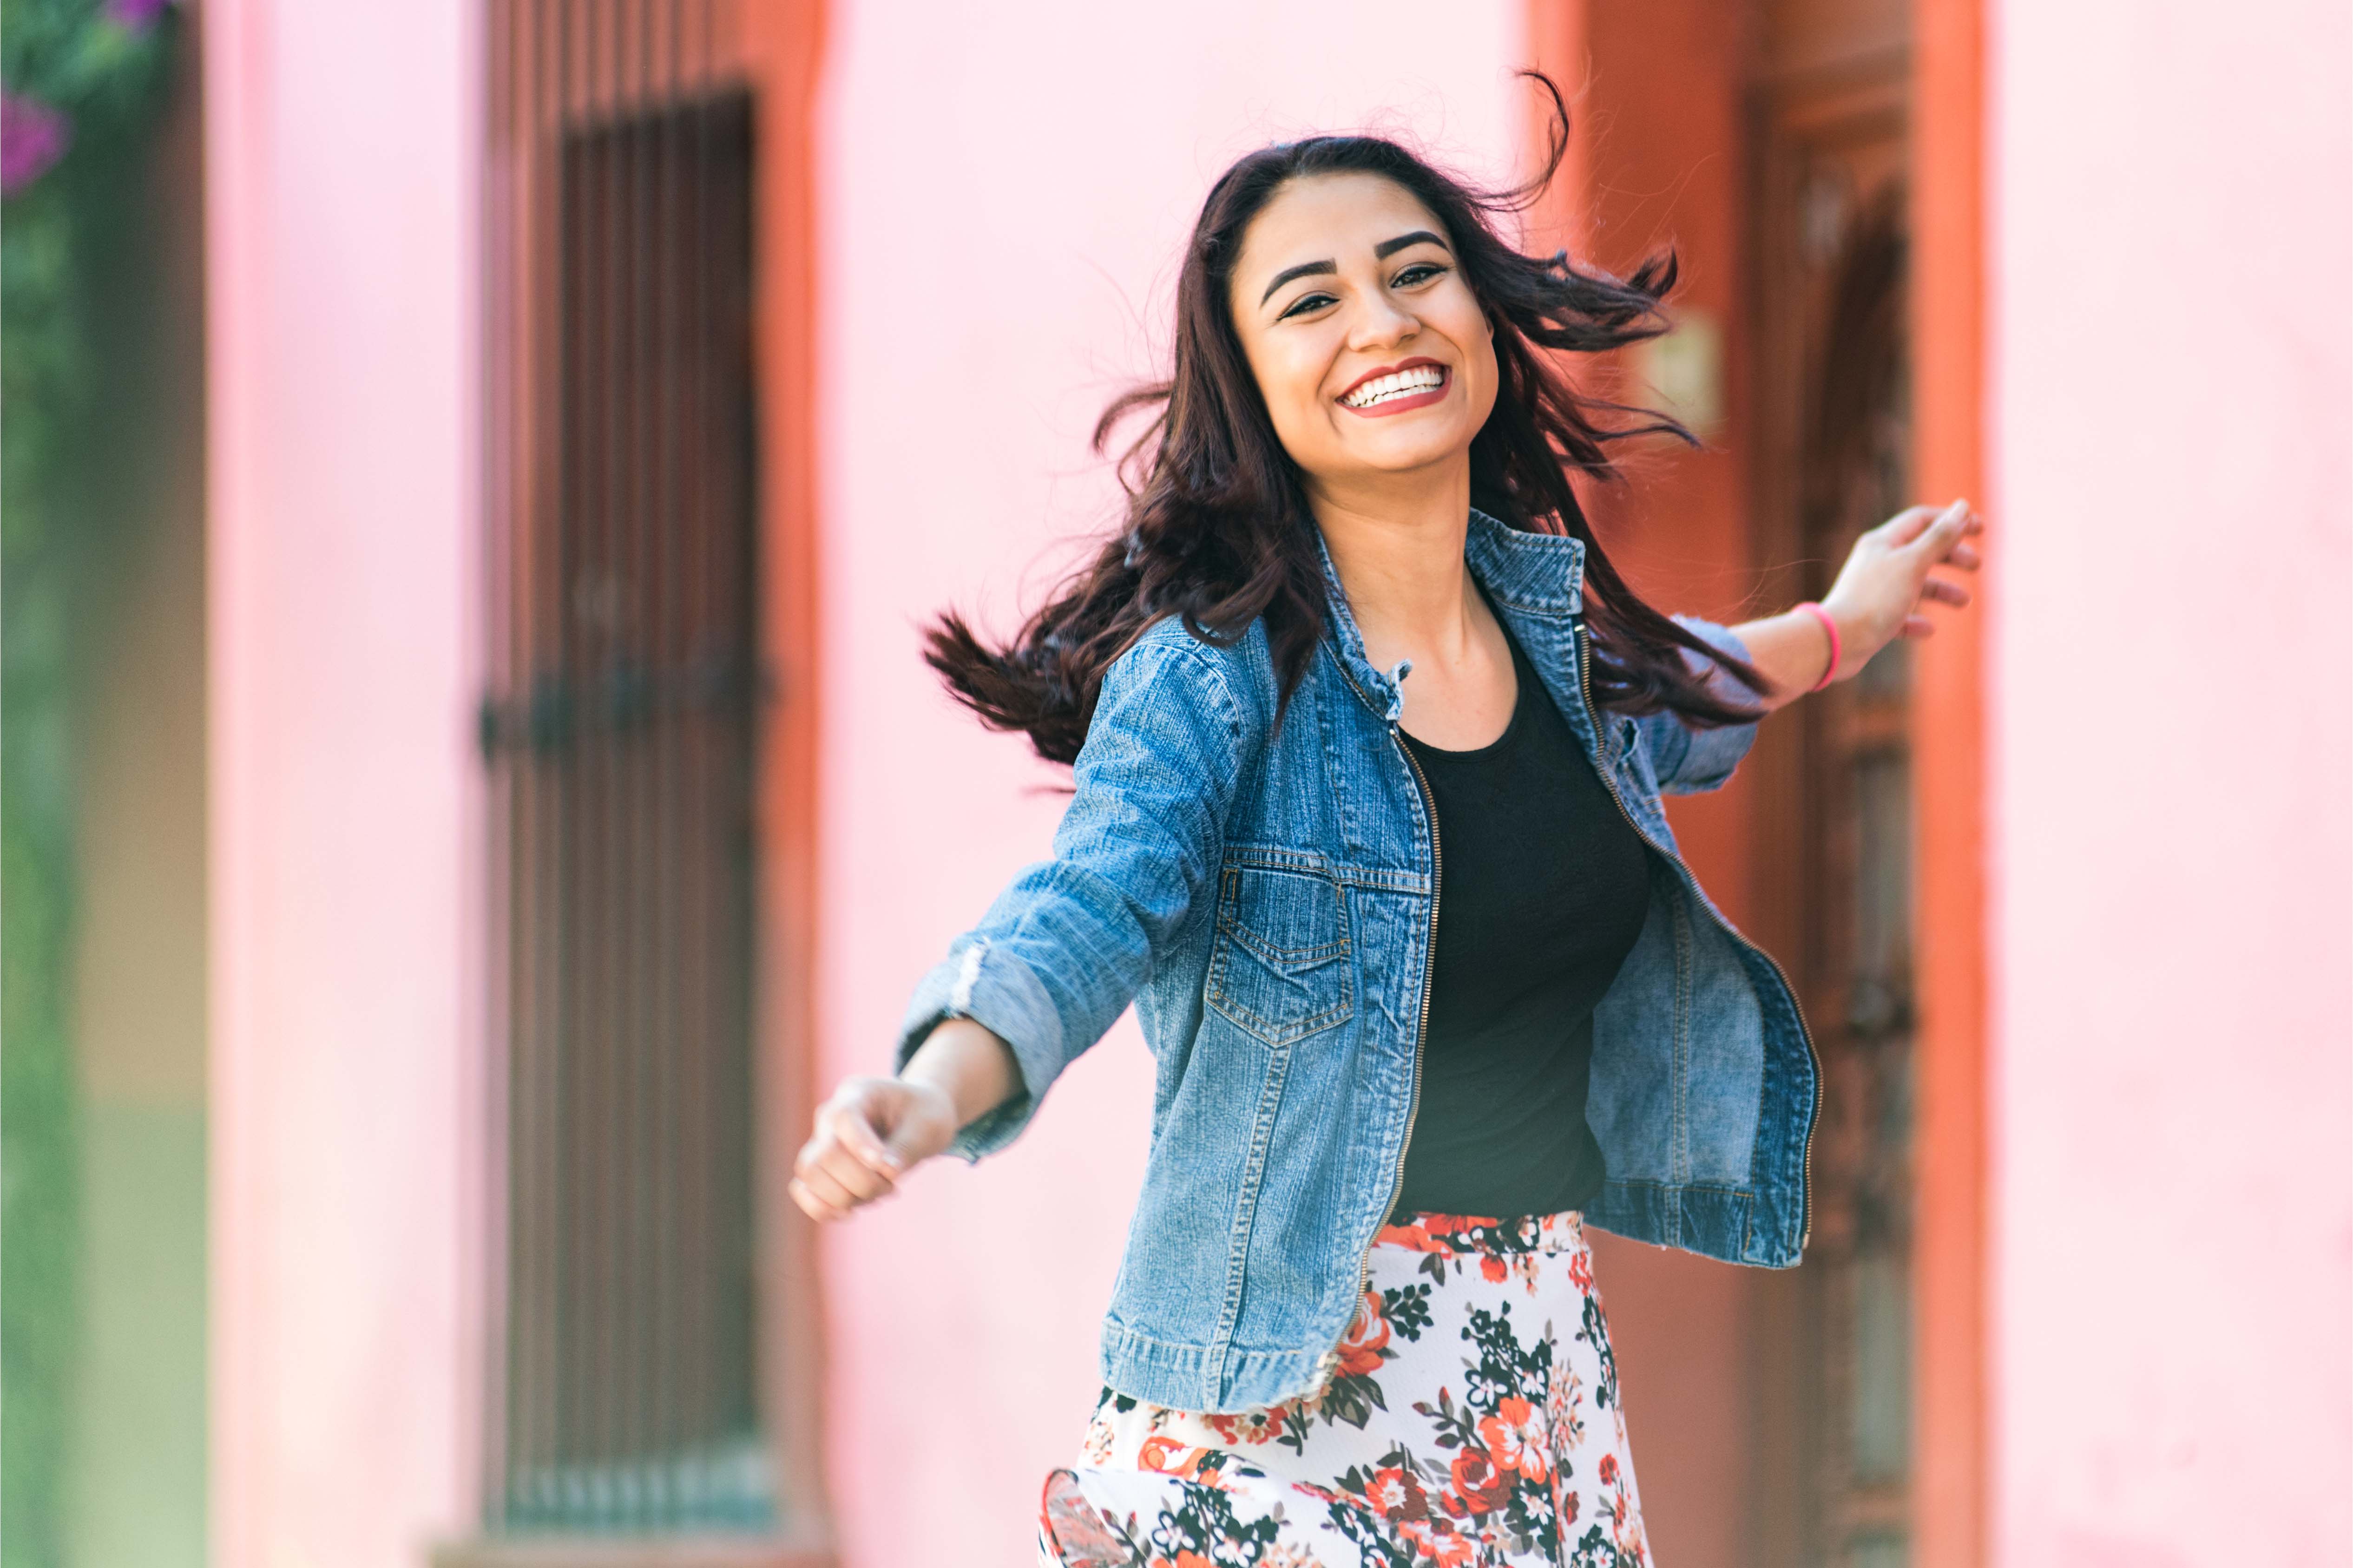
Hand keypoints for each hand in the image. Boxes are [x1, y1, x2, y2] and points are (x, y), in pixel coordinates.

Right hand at [789, 1074, 958, 1221]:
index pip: (845, 1117)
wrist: (916, 1118)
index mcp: (858, 1092)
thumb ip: (907, 1147)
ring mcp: (820, 1141)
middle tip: (892, 1184)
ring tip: (878, 1193)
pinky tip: (852, 1212)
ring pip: (810, 1174)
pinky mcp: (820, 1167)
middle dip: (862, 1181)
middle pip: (826, 1154)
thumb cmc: (923, 1116)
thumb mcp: (929, 1125)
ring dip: (846, 1197)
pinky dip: (824, 1208)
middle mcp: (830, 1115)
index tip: (890, 1170)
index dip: (862, 1147)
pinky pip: (803, 1191)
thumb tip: (886, 1172)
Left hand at [1819, 497, 1983, 678]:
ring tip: (1964, 601)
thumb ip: (1939, 537)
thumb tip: (1962, 508)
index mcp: (1882, 542)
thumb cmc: (1875, 599)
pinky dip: (1916, 621)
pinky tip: (1929, 629)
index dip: (1952, 520)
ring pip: (1914, 585)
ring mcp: (1872, 591)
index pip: (1922, 520)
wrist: (1837, 641)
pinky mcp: (1869, 619)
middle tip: (1977, 565)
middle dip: (1951, 555)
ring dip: (1941, 590)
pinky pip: (1899, 616)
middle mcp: (1876, 563)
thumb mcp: (1913, 563)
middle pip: (1920, 551)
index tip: (1980, 529)